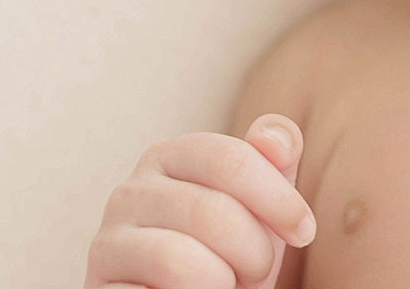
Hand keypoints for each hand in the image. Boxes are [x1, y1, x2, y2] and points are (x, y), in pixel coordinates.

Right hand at [85, 113, 315, 288]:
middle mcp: (130, 191)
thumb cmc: (230, 252)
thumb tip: (278, 136)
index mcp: (171, 156)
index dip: (278, 198)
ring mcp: (106, 242)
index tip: (304, 230)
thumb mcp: (261, 205)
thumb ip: (274, 160)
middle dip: (254, 251)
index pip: (230, 159)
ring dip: (220, 282)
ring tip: (224, 286)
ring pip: (176, 258)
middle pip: (211, 211)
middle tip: (257, 270)